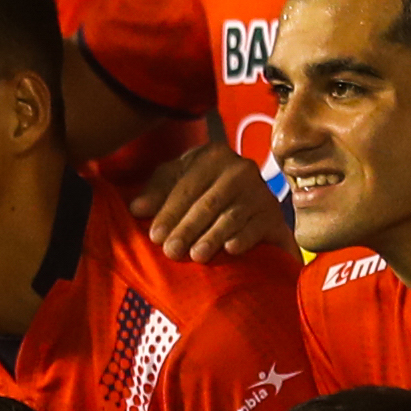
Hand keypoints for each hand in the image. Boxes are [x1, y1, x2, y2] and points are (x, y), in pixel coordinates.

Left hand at [128, 139, 285, 258]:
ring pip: (232, 216)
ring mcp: (260, 191)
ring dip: (212, 237)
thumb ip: (157, 192)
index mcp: (213, 155)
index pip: (188, 185)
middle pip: (208, 203)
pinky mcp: (274, 214)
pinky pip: (257, 227)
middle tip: (171, 251)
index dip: (170, 212)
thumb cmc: (200, 188)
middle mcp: (240, 169)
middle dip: (187, 229)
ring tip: (196, 255)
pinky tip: (230, 249)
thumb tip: (137, 209)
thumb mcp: (176, 181)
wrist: (246, 200)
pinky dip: (244, 238)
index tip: (155, 236)